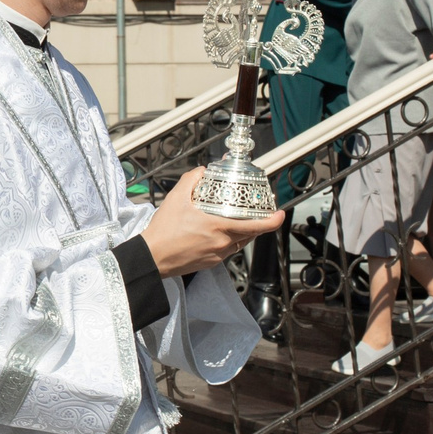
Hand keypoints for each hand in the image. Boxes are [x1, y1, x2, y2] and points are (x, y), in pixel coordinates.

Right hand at [140, 170, 283, 277]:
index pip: (256, 227)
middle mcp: (222, 244)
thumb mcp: (176, 198)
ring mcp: (218, 255)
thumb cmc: (163, 232)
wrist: (152, 257)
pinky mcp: (211, 262)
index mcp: (219, 229)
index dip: (273, 221)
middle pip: (251, 234)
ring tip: (240, 219)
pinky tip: (220, 231)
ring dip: (244, 232)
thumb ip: (191, 180)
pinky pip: (228, 249)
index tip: (280, 214)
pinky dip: (230, 239)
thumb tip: (201, 171)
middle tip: (261, 212)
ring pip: (240, 242)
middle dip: (259, 223)